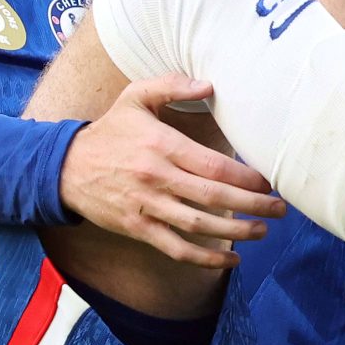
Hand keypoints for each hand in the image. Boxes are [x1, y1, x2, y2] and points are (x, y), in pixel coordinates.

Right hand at [59, 75, 287, 268]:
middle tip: (280, 209)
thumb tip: (210, 85)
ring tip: (263, 231)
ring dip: (236, 232)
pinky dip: (205, 258)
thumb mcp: (135, 97)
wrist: (65, 168)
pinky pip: (176, 248)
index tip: (269, 181)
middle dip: (252, 205)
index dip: (245, 176)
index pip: (213, 164)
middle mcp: (157, 177)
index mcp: (161, 145)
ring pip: (198, 225)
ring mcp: (147, 206)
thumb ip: (172, 86)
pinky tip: (230, 259)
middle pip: (213, 196)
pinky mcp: (138, 228)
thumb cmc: (109, 131)